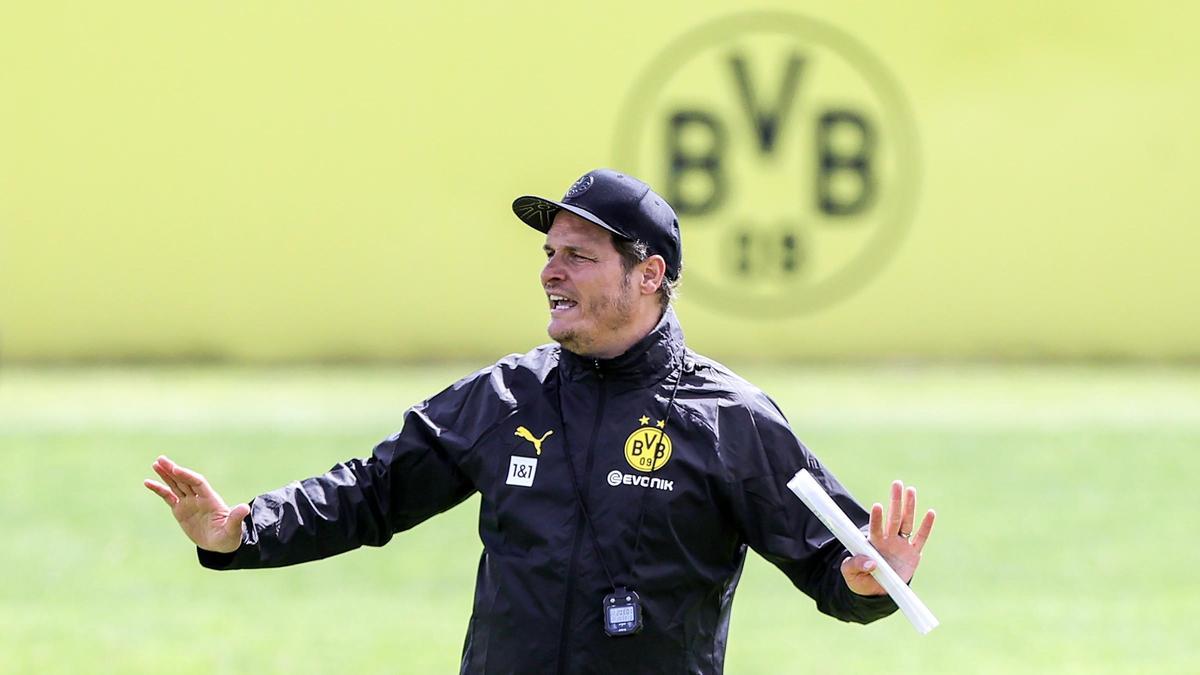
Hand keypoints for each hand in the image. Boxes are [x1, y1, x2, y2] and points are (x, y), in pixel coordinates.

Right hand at [144, 455, 248, 553]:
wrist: (221, 543)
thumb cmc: (229, 536)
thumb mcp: (233, 529)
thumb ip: (236, 518)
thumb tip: (245, 508)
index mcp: (210, 499)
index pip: (198, 483)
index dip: (187, 475)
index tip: (176, 469)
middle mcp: (199, 498)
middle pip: (185, 480)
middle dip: (174, 470)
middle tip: (161, 459)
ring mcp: (189, 503)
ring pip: (176, 485)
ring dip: (166, 475)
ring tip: (156, 464)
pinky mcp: (180, 510)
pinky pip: (168, 497)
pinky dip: (159, 489)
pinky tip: (148, 482)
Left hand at [840, 480, 935, 595]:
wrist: (877, 590)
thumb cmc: (861, 579)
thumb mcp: (850, 575)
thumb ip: (855, 566)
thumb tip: (871, 563)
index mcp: (873, 543)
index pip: (875, 529)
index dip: (876, 518)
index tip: (877, 506)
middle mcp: (888, 540)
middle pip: (893, 518)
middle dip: (895, 502)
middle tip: (897, 484)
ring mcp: (901, 545)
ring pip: (907, 523)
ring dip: (909, 507)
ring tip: (910, 490)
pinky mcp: (913, 554)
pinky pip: (921, 538)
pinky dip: (926, 527)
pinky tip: (931, 513)